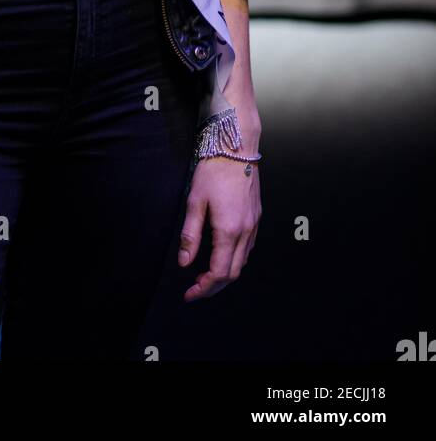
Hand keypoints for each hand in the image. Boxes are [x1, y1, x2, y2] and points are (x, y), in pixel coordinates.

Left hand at [177, 151, 261, 300]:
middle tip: (195, 288)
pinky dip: (235, 258)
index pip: (218, 273)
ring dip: (225, 273)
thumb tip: (184, 262)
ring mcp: (254, 224)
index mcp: (229, 230)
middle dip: (214, 286)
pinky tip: (221, 253)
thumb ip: (190, 235)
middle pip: (233, 273)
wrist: (237, 146)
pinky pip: (248, 247)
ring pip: (243, 261)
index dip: (203, 288)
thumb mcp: (194, 201)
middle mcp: (246, 231)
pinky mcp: (256, 216)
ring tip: (205, 274)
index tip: (189, 294)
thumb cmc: (214, 170)